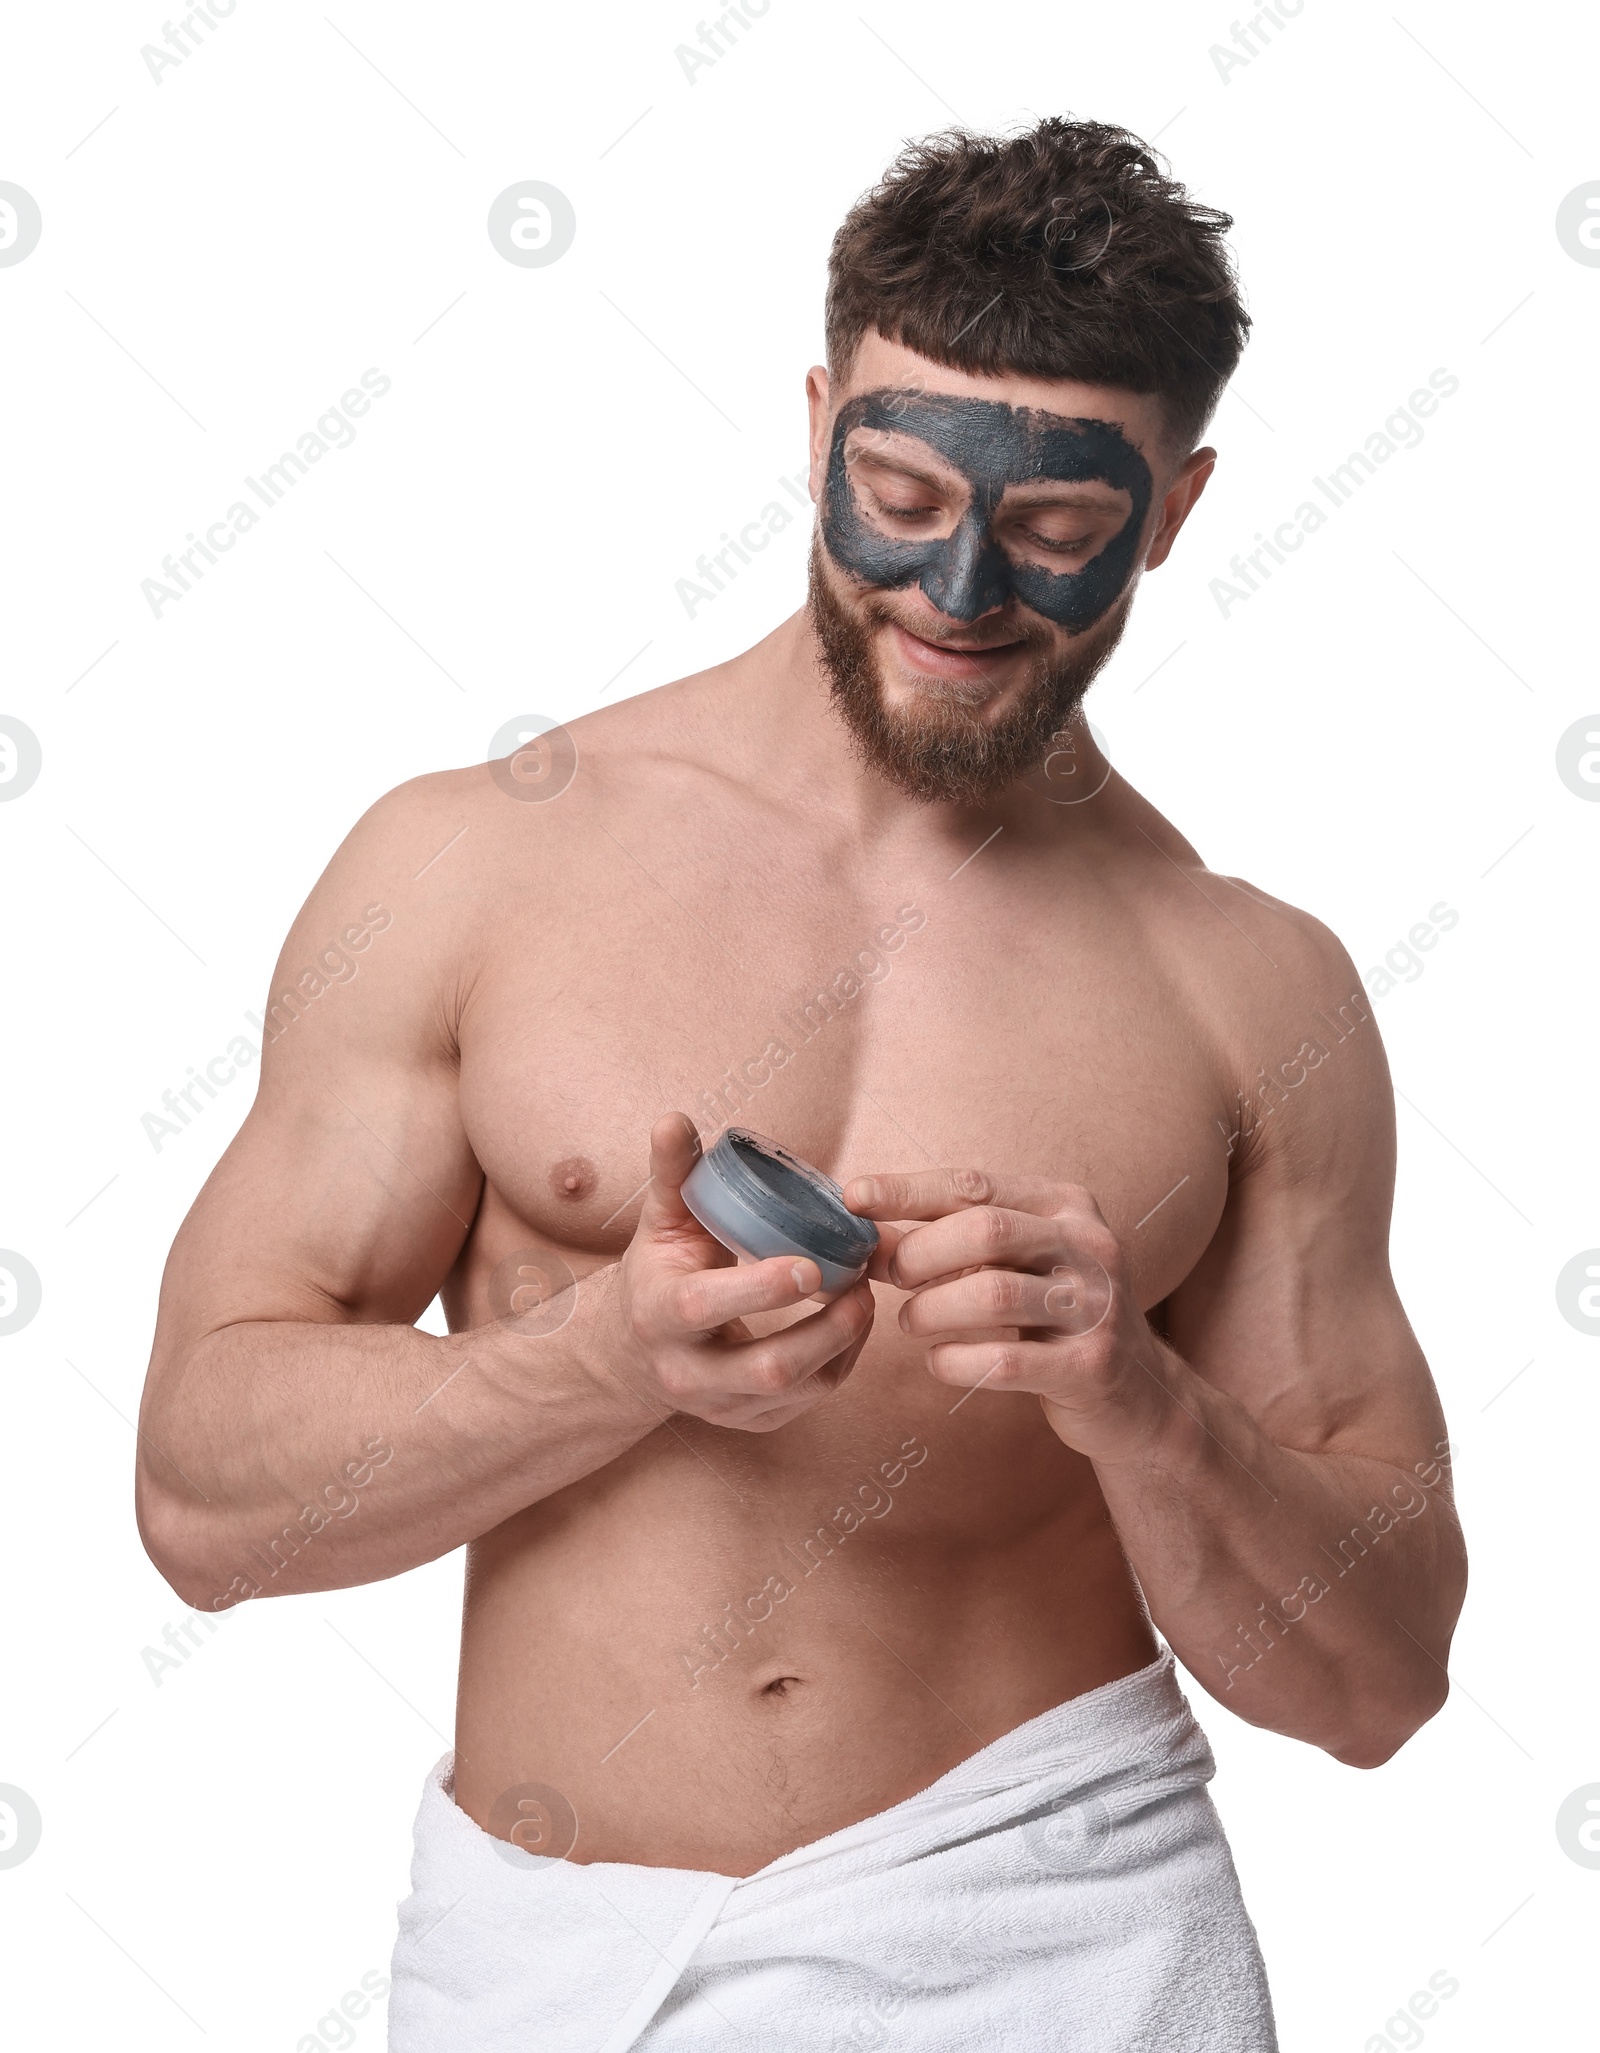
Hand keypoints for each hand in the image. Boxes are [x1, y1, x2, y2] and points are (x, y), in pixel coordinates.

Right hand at [599, 1114, 874, 1432]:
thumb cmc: (659, 1270)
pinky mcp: (748, 1422)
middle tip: (861, 1283)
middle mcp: (685, 1371)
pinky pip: (807, 1403)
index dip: (761, 1289)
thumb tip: (676, 1117)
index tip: (812, 1263)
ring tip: (865, 1299)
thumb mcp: (659, 1222)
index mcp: (659, 1313)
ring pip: (796, 1391)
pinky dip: (841, 1364)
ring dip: (843, 1346)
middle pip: (766, 1368)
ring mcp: (719, 1405)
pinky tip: (854, 1327)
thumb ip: (673, 1173)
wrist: (632, 1351)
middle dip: (825, 1330)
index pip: (705, 1307)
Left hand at [841, 1167, 1171, 1463]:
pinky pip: (1005, 1360)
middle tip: (891, 1277)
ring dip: (932, 1310)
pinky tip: (939, 1362)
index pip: (975, 1185)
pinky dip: (955, 1361)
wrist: (1138, 1393)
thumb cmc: (1055, 1317)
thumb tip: (865, 1235)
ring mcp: (1097, 1307)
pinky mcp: (1092, 1367)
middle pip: (984, 1230)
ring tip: (912, 1322)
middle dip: (921, 1252)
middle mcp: (1090, 1246)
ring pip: (993, 1294)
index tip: (854, 1197)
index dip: (908, 1189)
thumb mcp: (1017, 1264)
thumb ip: (950, 1244)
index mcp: (1067, 1205)